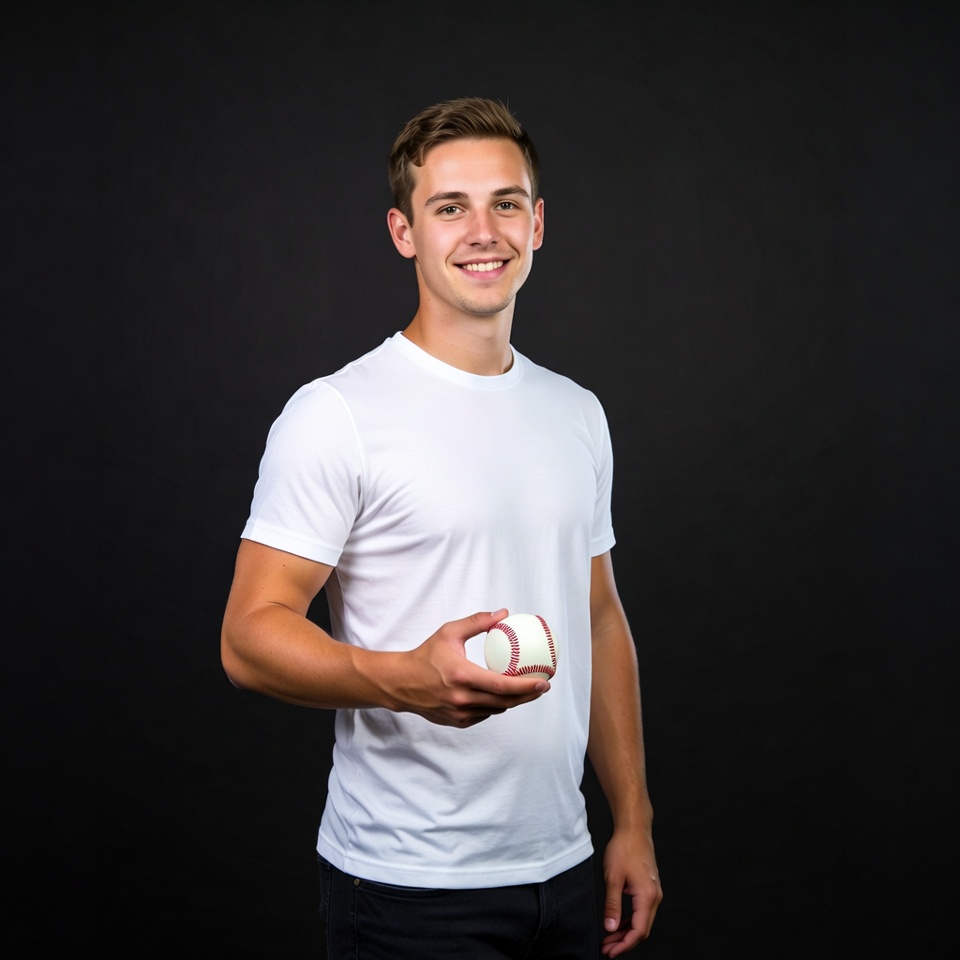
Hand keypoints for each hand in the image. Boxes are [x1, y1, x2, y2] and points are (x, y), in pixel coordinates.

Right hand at [391, 609, 550, 726]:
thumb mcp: (449, 632)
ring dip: (513, 701)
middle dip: (528, 695)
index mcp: (462, 676)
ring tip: (526, 689)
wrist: (401, 683)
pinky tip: (501, 695)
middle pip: (505, 702)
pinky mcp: (457, 721)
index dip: (526, 686)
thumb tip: (502, 613)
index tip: (544, 681)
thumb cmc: (425, 656)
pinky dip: (495, 705)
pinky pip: (484, 714)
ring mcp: (460, 713)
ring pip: (496, 709)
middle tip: (543, 685)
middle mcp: (462, 698)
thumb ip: (477, 622)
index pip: (502, 686)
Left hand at [600, 827, 661, 956]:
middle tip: (607, 949)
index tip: (610, 952)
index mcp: (647, 896)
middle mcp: (654, 896)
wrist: (634, 830)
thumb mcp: (613, 878)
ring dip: (627, 932)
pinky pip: (642, 911)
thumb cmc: (624, 848)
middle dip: (625, 942)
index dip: (624, 945)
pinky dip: (631, 920)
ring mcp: (653, 892)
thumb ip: (612, 905)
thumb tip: (611, 928)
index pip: (638, 931)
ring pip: (642, 921)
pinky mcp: (649, 888)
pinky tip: (619, 923)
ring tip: (610, 939)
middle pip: (642, 929)